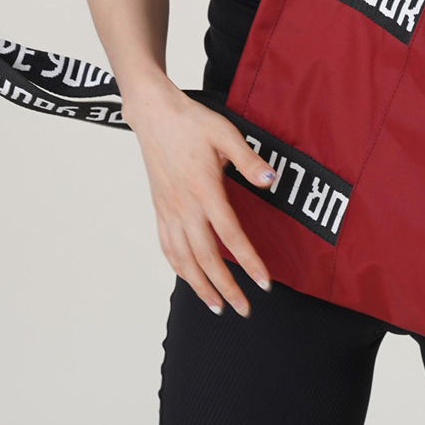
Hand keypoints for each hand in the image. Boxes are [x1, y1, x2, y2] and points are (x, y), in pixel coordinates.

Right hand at [125, 86, 275, 317]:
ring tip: (217, 306)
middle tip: (244, 309)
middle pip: (206, 258)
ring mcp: (168, 210)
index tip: (264, 284)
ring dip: (200, 286)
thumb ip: (249, 161)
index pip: (231, 236)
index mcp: (205, 189)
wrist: (153, 115)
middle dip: (227, 288)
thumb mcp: (226, 133)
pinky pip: (167, 246)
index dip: (249, 263)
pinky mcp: (159, 209)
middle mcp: (184, 206)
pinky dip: (179, 268)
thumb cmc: (191, 121)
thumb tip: (271, 181)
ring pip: (183, 259)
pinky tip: (189, 278)